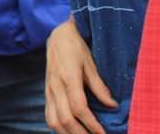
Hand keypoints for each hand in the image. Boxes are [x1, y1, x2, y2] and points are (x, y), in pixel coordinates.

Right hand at [45, 18, 115, 133]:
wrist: (57, 35)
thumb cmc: (75, 47)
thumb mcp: (90, 63)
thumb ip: (99, 86)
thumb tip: (112, 105)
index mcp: (69, 78)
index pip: (79, 108)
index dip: (91, 124)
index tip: (103, 133)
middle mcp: (56, 87)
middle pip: (65, 119)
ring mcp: (49, 91)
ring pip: (54, 121)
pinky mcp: (46, 92)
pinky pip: (49, 115)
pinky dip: (59, 127)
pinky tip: (70, 130)